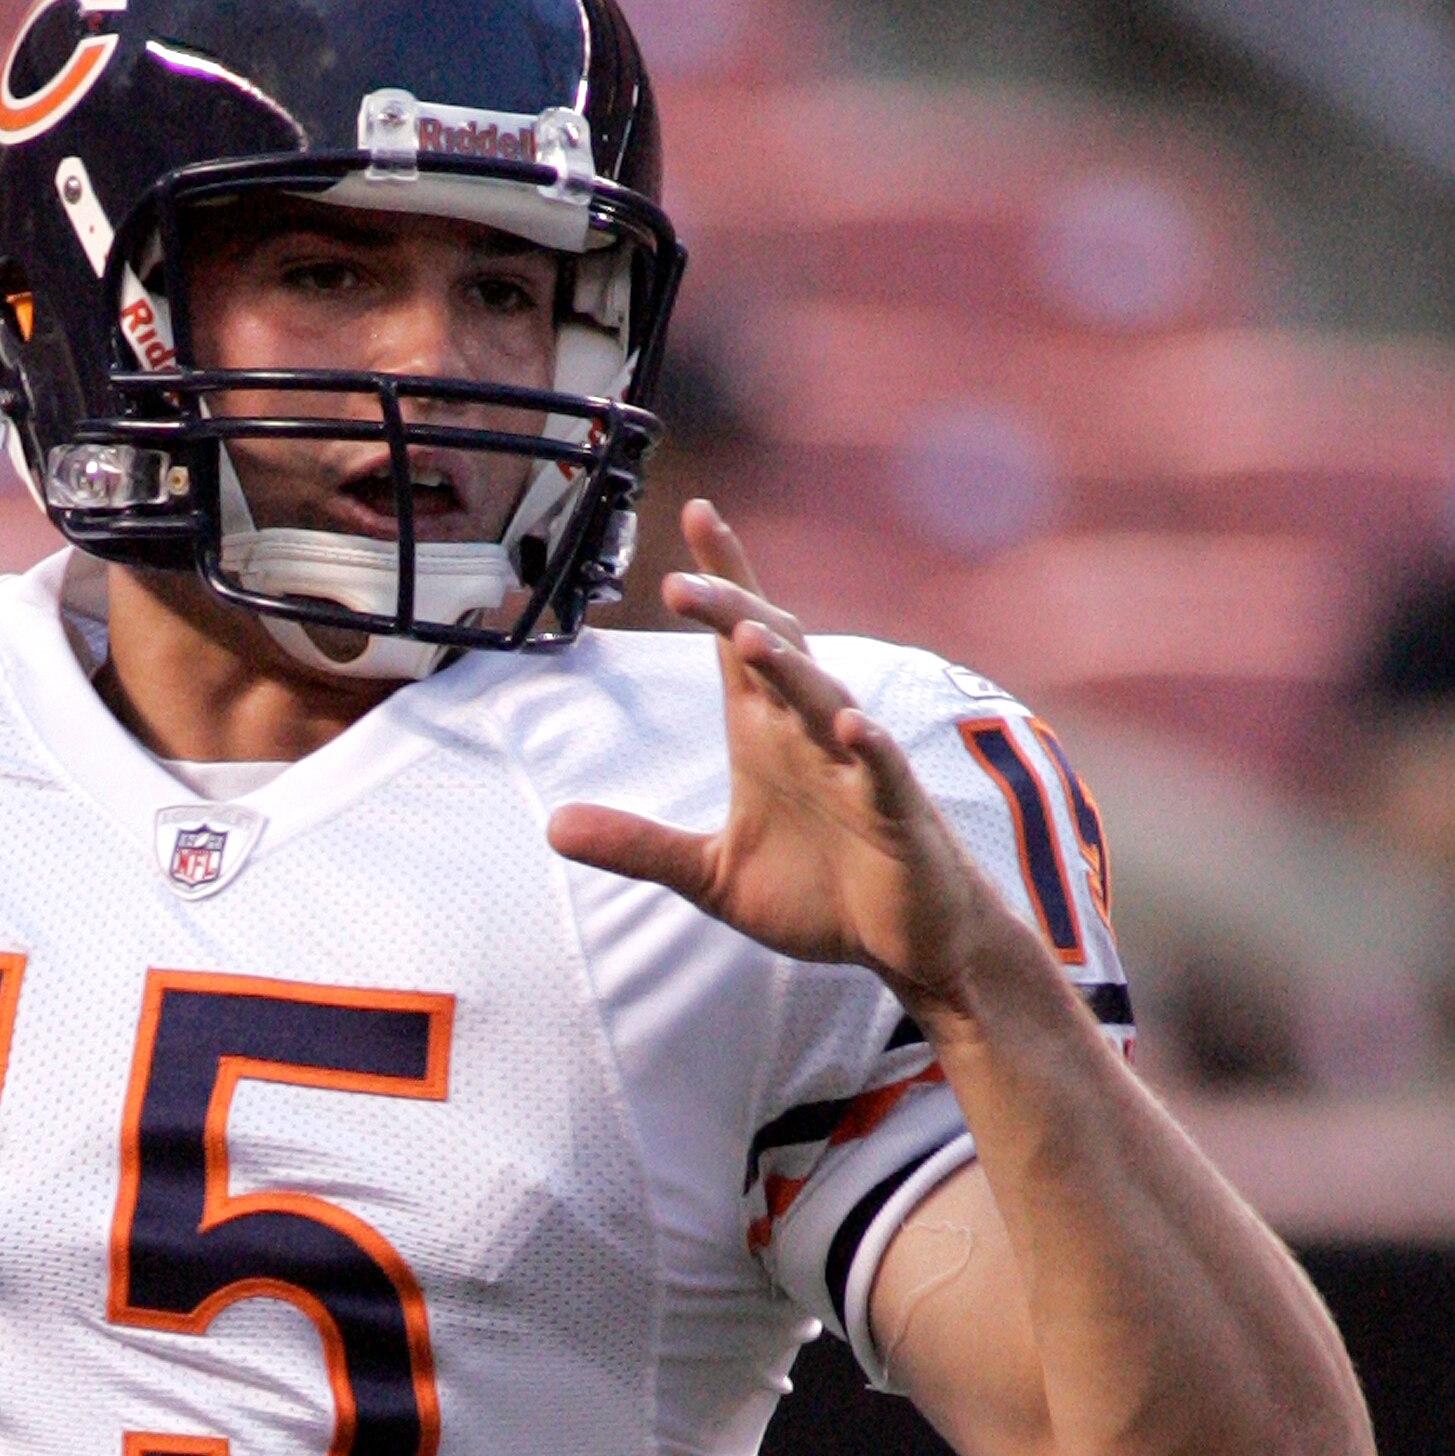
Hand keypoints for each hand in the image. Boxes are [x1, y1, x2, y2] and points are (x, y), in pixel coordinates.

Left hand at [546, 500, 1025, 1020]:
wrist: (901, 944)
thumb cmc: (817, 894)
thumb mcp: (710, 874)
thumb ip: (637, 846)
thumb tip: (553, 826)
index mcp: (766, 733)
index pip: (740, 640)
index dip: (723, 577)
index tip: (694, 511)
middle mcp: (809, 734)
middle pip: (774, 651)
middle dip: (734, 611)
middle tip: (684, 580)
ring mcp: (856, 767)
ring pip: (823, 699)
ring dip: (789, 668)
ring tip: (750, 637)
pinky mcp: (895, 811)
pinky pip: (882, 769)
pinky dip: (867, 746)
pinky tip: (847, 726)